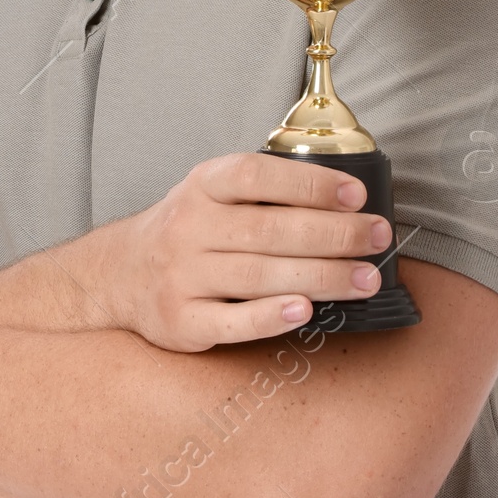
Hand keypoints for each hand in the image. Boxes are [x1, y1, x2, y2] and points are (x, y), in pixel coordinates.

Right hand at [104, 152, 393, 351]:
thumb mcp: (213, 193)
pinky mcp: (180, 321)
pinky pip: (231, 321)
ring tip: (366, 278)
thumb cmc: (190, 229)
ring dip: (321, 277)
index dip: (309, 183)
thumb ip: (265, 192)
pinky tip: (307, 311)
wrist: (119, 274)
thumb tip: (347, 200)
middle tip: (378, 238)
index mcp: (203, 185)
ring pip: (259, 276)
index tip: (356, 194)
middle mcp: (189, 226)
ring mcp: (182, 275)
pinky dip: (270, 316)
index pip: (257, 175)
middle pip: (269, 230)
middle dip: (333, 234)